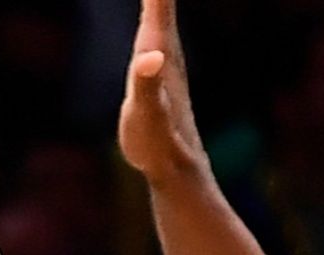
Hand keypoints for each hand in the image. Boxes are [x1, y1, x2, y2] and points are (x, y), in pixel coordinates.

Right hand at [117, 0, 209, 188]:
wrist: (176, 169)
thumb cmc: (159, 144)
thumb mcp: (148, 115)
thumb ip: (147, 84)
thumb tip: (151, 57)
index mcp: (159, 47)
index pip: (159, 0)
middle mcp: (165, 45)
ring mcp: (164, 55)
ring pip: (160, 8)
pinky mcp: (159, 67)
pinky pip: (155, 22)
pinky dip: (153, 5)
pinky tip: (151, 4)